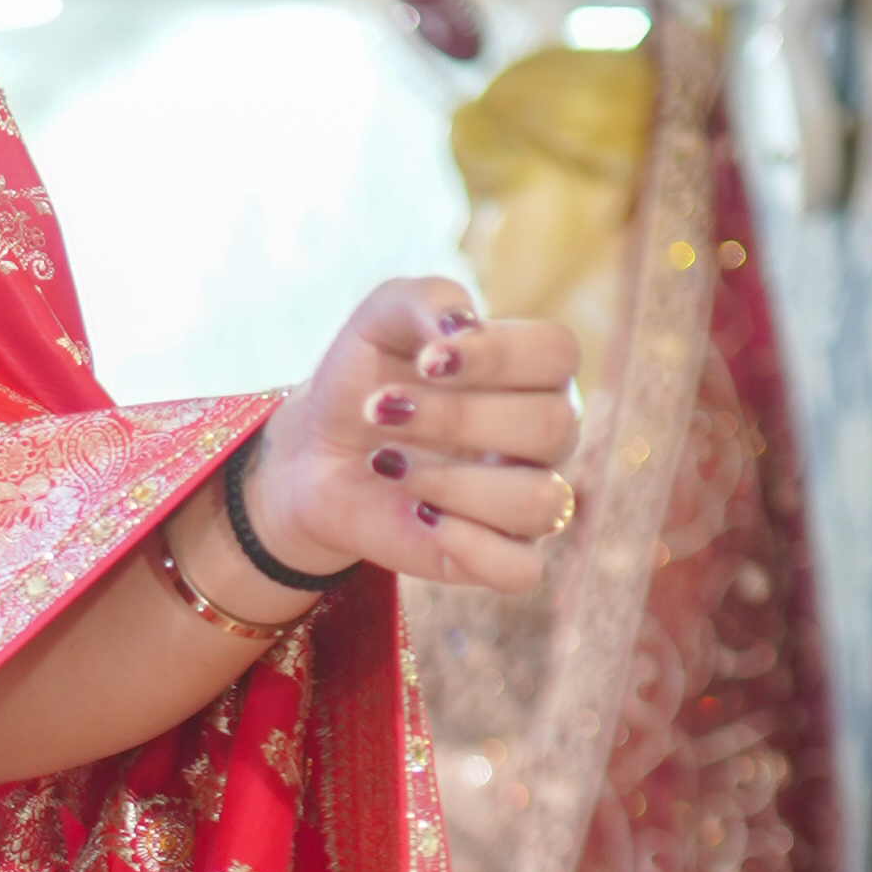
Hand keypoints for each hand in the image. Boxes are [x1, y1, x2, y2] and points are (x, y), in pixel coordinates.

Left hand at [233, 279, 581, 599]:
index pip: (558, 353)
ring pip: (540, 502)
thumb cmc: (363, 378)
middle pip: (552, 427)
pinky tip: (418, 516)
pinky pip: (520, 569)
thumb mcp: (380, 319)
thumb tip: (460, 330)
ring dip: (452, 482)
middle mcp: (545, 437)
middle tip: (381, 412)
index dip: (498, 354)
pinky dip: (470, 545)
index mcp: (534, 373)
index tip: (427, 361)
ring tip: (386, 464)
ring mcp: (527, 500)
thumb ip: (424, 301)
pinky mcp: (498, 559)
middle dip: (457, 418)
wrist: (313, 453)